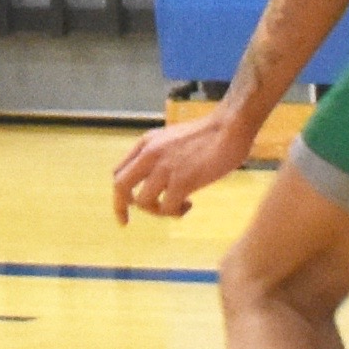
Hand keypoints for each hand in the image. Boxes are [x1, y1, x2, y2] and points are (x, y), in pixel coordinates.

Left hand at [112, 114, 253, 222]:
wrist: (229, 127)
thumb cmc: (209, 134)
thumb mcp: (172, 138)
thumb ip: (159, 155)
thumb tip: (154, 179)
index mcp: (146, 143)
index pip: (119, 171)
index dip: (120, 191)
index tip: (127, 204)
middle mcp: (150, 154)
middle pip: (120, 186)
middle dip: (120, 207)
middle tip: (125, 221)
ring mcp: (165, 168)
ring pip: (143, 202)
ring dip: (157, 211)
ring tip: (176, 207)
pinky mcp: (182, 181)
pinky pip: (168, 208)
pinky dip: (176, 212)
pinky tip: (189, 205)